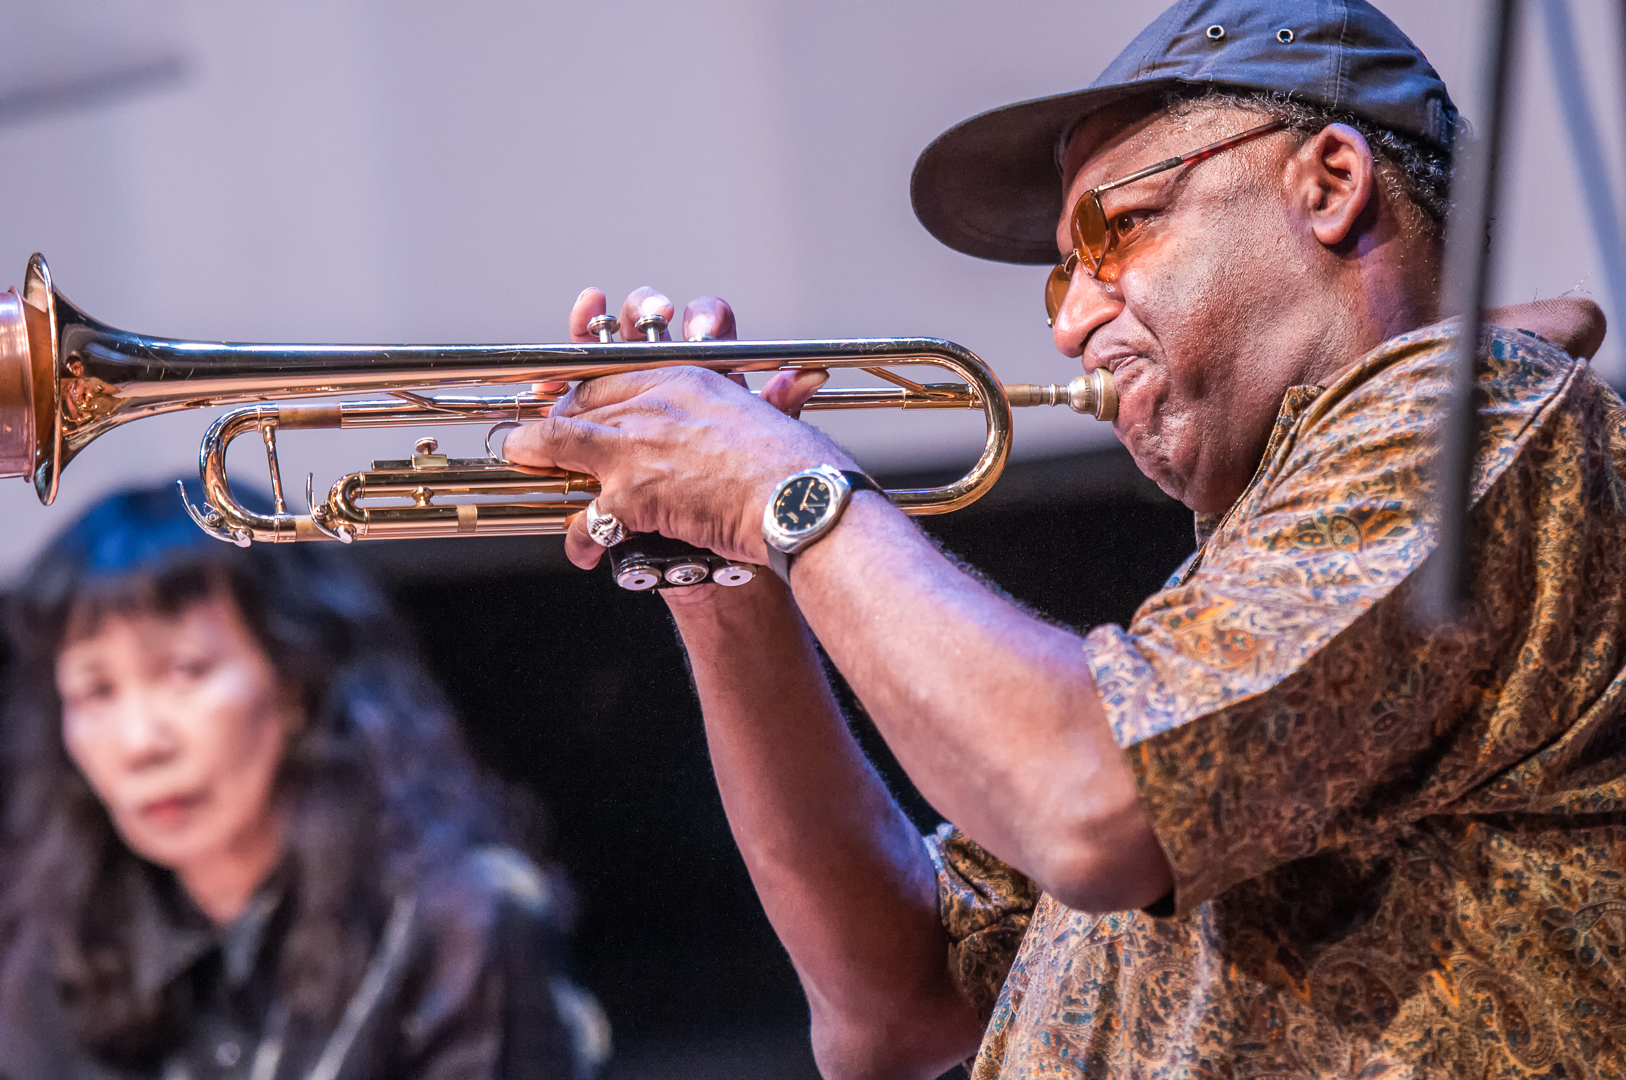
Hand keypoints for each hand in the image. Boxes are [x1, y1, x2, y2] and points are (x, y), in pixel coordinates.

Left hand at [504, 287, 836, 569]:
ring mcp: (639, 443)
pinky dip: (580, 539)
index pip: (617, 372)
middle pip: (582, 403)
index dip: (586, 391)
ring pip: (560, 442)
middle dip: (556, 422)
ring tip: (522, 463)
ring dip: (534, 455)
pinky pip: (587, 517)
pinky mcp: (633, 491)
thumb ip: (771, 398)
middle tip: (540, 439)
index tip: (572, 402)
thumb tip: (800, 382)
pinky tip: (584, 552)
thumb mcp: (776, 415)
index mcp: (690, 376)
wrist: (803, 501)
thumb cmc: (799, 467)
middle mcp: (657, 400)